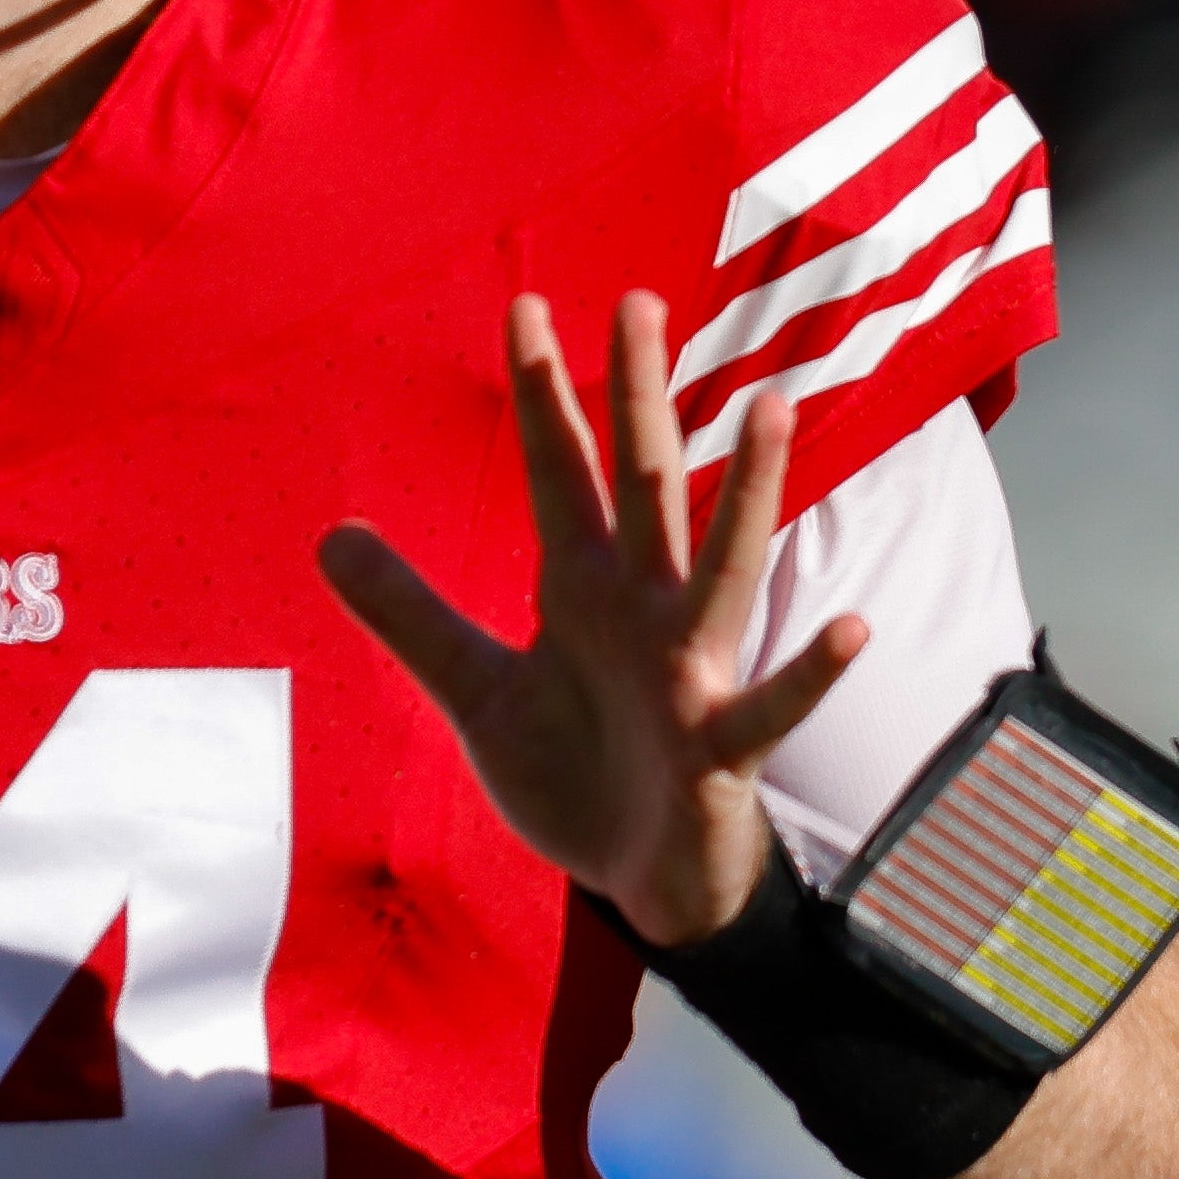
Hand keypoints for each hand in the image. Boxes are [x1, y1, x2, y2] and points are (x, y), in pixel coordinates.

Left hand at [317, 290, 864, 950]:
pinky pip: (771, 706)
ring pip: (722, 565)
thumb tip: (329, 536)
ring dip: (749, 490)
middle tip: (640, 300)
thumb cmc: (575, 773)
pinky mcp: (722, 750)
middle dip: (640, 397)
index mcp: (584, 588)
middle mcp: (644, 610)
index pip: (558, 472)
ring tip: (770, 408)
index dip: (540, 394)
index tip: (524, 306)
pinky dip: (807, 672)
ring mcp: (692, 673)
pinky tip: (849, 628)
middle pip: (642, 485)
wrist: (638, 879)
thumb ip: (411, 616)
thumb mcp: (476, 690)